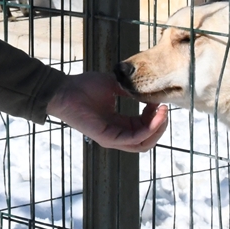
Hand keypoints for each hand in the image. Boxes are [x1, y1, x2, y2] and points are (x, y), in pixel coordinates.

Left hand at [46, 71, 167, 151]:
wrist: (64, 89)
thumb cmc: (83, 86)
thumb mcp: (112, 85)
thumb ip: (128, 90)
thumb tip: (146, 89)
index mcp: (118, 122)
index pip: (143, 127)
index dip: (155, 117)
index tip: (160, 101)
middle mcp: (117, 133)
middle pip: (146, 139)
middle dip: (160, 125)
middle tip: (165, 109)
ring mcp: (112, 138)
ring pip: (143, 143)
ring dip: (157, 129)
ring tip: (163, 112)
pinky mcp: (107, 138)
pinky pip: (133, 139)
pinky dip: (148, 129)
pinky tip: (155, 115)